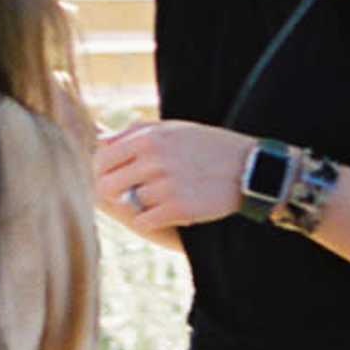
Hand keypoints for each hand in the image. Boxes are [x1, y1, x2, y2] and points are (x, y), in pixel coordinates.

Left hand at [93, 114, 253, 237]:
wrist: (248, 168)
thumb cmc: (207, 146)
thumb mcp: (173, 128)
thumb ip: (135, 131)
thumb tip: (101, 140)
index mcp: (148, 138)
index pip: (102, 159)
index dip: (101, 172)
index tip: (111, 178)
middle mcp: (153, 160)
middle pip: (107, 185)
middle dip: (114, 193)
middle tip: (127, 195)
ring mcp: (165, 185)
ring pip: (129, 204)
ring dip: (140, 205)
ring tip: (160, 200)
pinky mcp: (178, 209)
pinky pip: (144, 221)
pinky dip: (151, 220)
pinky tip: (166, 214)